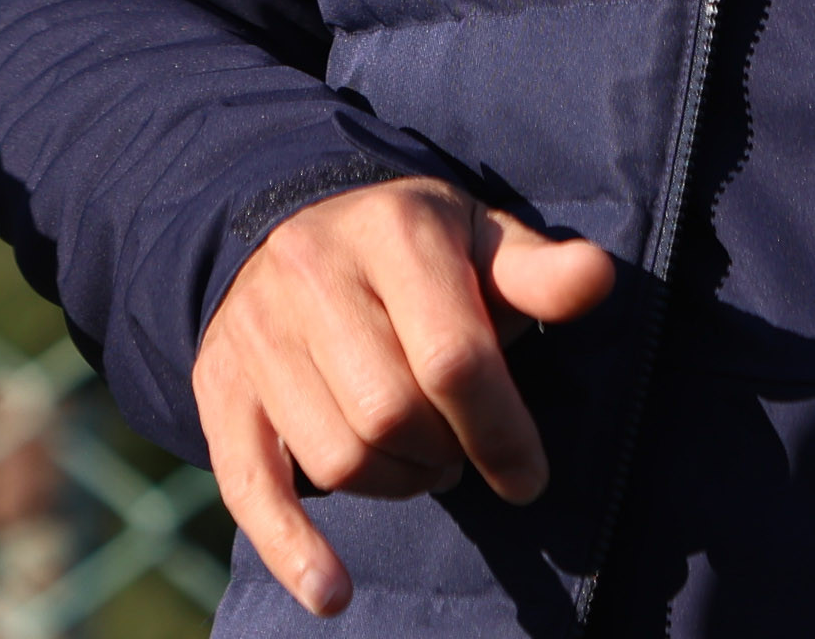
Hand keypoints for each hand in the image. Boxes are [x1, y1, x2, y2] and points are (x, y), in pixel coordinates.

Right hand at [191, 177, 615, 617]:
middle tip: (458, 450)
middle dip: (444, 454)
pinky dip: (292, 547)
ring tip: (415, 459)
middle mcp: (312, 274)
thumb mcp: (477, 238)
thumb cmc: (409, 248)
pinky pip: (250, 483)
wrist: (286, 223)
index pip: (452, 356)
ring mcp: (258, 332)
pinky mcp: (220, 386)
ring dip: (394, 484)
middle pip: (391, 414)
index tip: (527, 476)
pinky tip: (331, 592)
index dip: (501, 431)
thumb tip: (595, 278)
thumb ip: (535, 272)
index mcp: (392, 231)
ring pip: (338, 457)